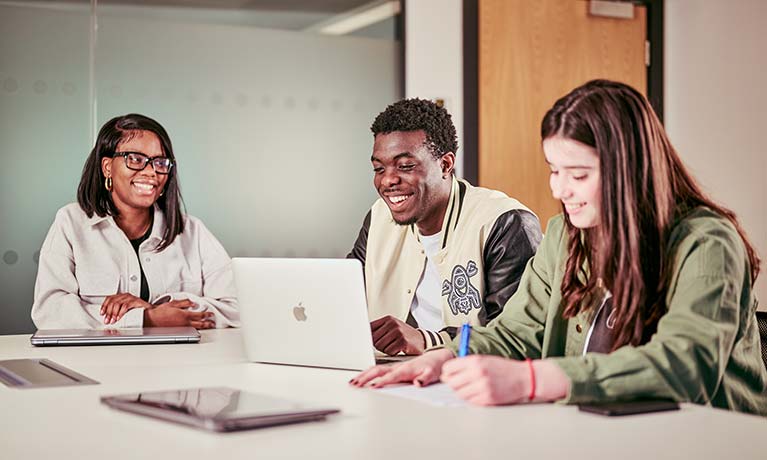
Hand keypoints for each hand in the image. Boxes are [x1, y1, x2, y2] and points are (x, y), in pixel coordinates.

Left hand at [101, 293, 151, 324]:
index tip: (102, 313)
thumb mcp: (125, 311)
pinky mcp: (136, 301)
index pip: (109, 298)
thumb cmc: (139, 313)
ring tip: (113, 320)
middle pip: (112, 302)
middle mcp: (126, 296)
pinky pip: (126, 306)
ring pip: (117, 303)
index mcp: (122, 297)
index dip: (104, 306)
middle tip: (107, 320)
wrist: (151, 313)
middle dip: (108, 312)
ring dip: (113, 313)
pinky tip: (119, 318)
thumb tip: (108, 318)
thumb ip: (117, 312)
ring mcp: (131, 298)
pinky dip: (121, 312)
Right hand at [144, 299, 215, 328]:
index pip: (199, 315)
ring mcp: (182, 328)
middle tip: (212, 323)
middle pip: (200, 323)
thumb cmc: (159, 312)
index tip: (211, 314)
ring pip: (196, 328)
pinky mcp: (178, 332)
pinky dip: (195, 330)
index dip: (207, 314)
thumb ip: (184, 302)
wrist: (151, 320)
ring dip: (203, 327)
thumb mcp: (173, 303)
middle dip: (208, 323)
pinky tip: (197, 330)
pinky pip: (189, 331)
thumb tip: (192, 303)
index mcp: (184, 315)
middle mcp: (184, 323)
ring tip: (208, 326)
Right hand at [350, 348, 453, 387]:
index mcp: (406, 369)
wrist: (436, 358)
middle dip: (365, 377)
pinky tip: (361, 378)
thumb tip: (418, 383)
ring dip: (363, 375)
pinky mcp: (394, 368)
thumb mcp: (433, 374)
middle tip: (355, 385)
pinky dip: (368, 373)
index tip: (372, 387)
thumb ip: (426, 378)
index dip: (382, 382)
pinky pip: (378, 369)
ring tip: (353, 382)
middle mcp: (398, 367)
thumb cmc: (433, 367)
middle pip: (378, 370)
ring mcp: (395, 367)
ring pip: (375, 369)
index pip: (391, 376)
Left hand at [370, 315, 424, 355]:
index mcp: (388, 319)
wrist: (421, 340)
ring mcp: (398, 331)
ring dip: (386, 350)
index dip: (369, 337)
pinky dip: (393, 353)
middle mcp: (392, 323)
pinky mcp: (403, 341)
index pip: (370, 328)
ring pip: (380, 346)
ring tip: (394, 346)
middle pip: (374, 339)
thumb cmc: (404, 336)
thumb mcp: (391, 328)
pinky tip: (399, 349)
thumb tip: (362, 335)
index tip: (369, 339)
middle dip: (379, 345)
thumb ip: (378, 330)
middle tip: (389, 344)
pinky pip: (388, 351)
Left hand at [441, 356, 569, 405]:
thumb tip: (447, 374)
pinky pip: (470, 401)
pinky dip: (472, 399)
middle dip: (453, 384)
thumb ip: (466, 364)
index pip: (448, 368)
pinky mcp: (487, 399)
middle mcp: (477, 373)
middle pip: (451, 382)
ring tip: (472, 388)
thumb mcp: (484, 359)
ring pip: (459, 393)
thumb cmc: (504, 368)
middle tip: (460, 383)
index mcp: (475, 360)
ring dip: (462, 392)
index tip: (450, 374)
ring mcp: (482, 387)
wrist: (523, 378)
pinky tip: (479, 393)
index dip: (447, 372)